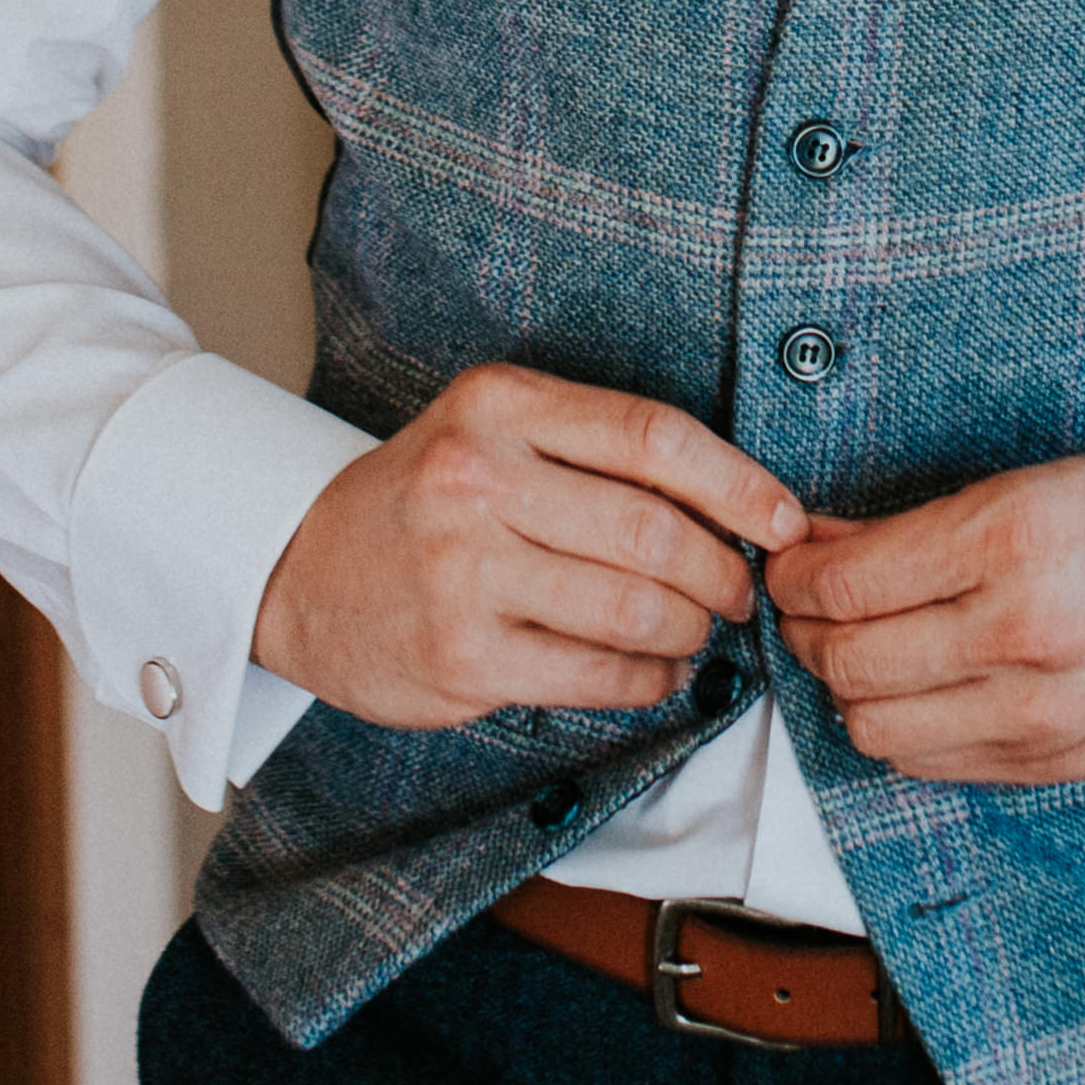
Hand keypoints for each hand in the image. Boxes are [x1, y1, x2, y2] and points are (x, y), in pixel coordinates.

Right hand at [252, 364, 808, 732]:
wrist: (299, 571)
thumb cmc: (424, 500)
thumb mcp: (493, 431)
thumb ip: (597, 449)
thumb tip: (739, 503)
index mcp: (500, 404)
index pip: (653, 436)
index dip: (739, 484)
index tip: (785, 518)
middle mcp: (478, 478)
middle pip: (655, 531)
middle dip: (723, 572)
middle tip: (739, 591)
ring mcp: (464, 571)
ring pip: (636, 609)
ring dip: (692, 631)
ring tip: (695, 632)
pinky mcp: (462, 656)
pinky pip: (597, 674)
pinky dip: (649, 680)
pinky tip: (653, 672)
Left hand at [766, 457, 1084, 786]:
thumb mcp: (1042, 484)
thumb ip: (924, 523)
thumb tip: (824, 542)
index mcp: (1012, 539)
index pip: (849, 582)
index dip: (797, 575)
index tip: (791, 563)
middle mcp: (1018, 631)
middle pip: (847, 660)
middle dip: (809, 632)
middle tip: (815, 607)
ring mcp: (1035, 711)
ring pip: (874, 725)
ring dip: (849, 688)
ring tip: (862, 652)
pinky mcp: (1049, 762)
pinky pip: (929, 763)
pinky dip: (900, 729)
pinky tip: (914, 692)